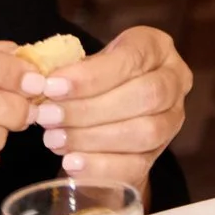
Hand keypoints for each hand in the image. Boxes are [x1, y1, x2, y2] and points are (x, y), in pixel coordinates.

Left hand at [25, 27, 189, 186]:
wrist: (99, 120)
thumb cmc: (90, 84)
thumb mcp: (82, 66)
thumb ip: (67, 71)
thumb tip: (40, 85)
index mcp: (156, 48)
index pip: (133, 58)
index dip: (93, 75)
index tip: (52, 87)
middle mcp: (175, 82)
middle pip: (146, 95)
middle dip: (91, 109)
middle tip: (48, 116)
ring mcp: (170, 122)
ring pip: (145, 131)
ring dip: (92, 137)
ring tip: (53, 139)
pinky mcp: (156, 157)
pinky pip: (136, 166)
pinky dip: (99, 166)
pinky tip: (71, 162)